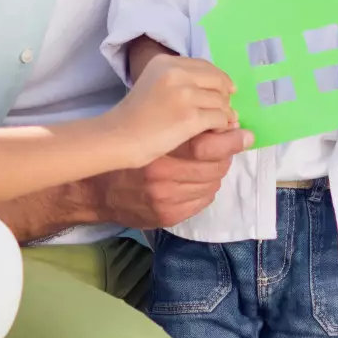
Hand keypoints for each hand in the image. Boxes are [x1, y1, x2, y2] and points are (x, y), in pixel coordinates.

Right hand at [89, 123, 250, 228]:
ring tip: (205, 164)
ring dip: (216, 172)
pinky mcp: (168, 217)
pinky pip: (203, 201)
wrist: (96, 189)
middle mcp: (162, 176)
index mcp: (158, 149)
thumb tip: (222, 121)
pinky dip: (206, 189)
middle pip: (215, 166)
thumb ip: (179, 125)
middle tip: (223, 146)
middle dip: (226, 155)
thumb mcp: (148, 130)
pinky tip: (194, 182)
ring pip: (212, 184)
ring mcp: (165, 200)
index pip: (208, 146)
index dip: (230, 139)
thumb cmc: (126, 153)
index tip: (241, 132)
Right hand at [112, 54, 240, 164]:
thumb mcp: (153, 83)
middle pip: (217, 81)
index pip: (205, 66)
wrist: (118, 136)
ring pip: (221, 101)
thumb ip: (180, 79)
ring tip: (223, 123)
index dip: (220, 79)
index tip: (227, 90)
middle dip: (225, 97)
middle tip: (226, 110)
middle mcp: (176, 74)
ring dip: (225, 114)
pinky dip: (223, 126)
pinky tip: (218, 131)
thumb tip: (219, 88)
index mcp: (166, 62)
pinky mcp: (190, 118)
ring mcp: (184, 95)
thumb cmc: (135, 115)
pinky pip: (219, 119)